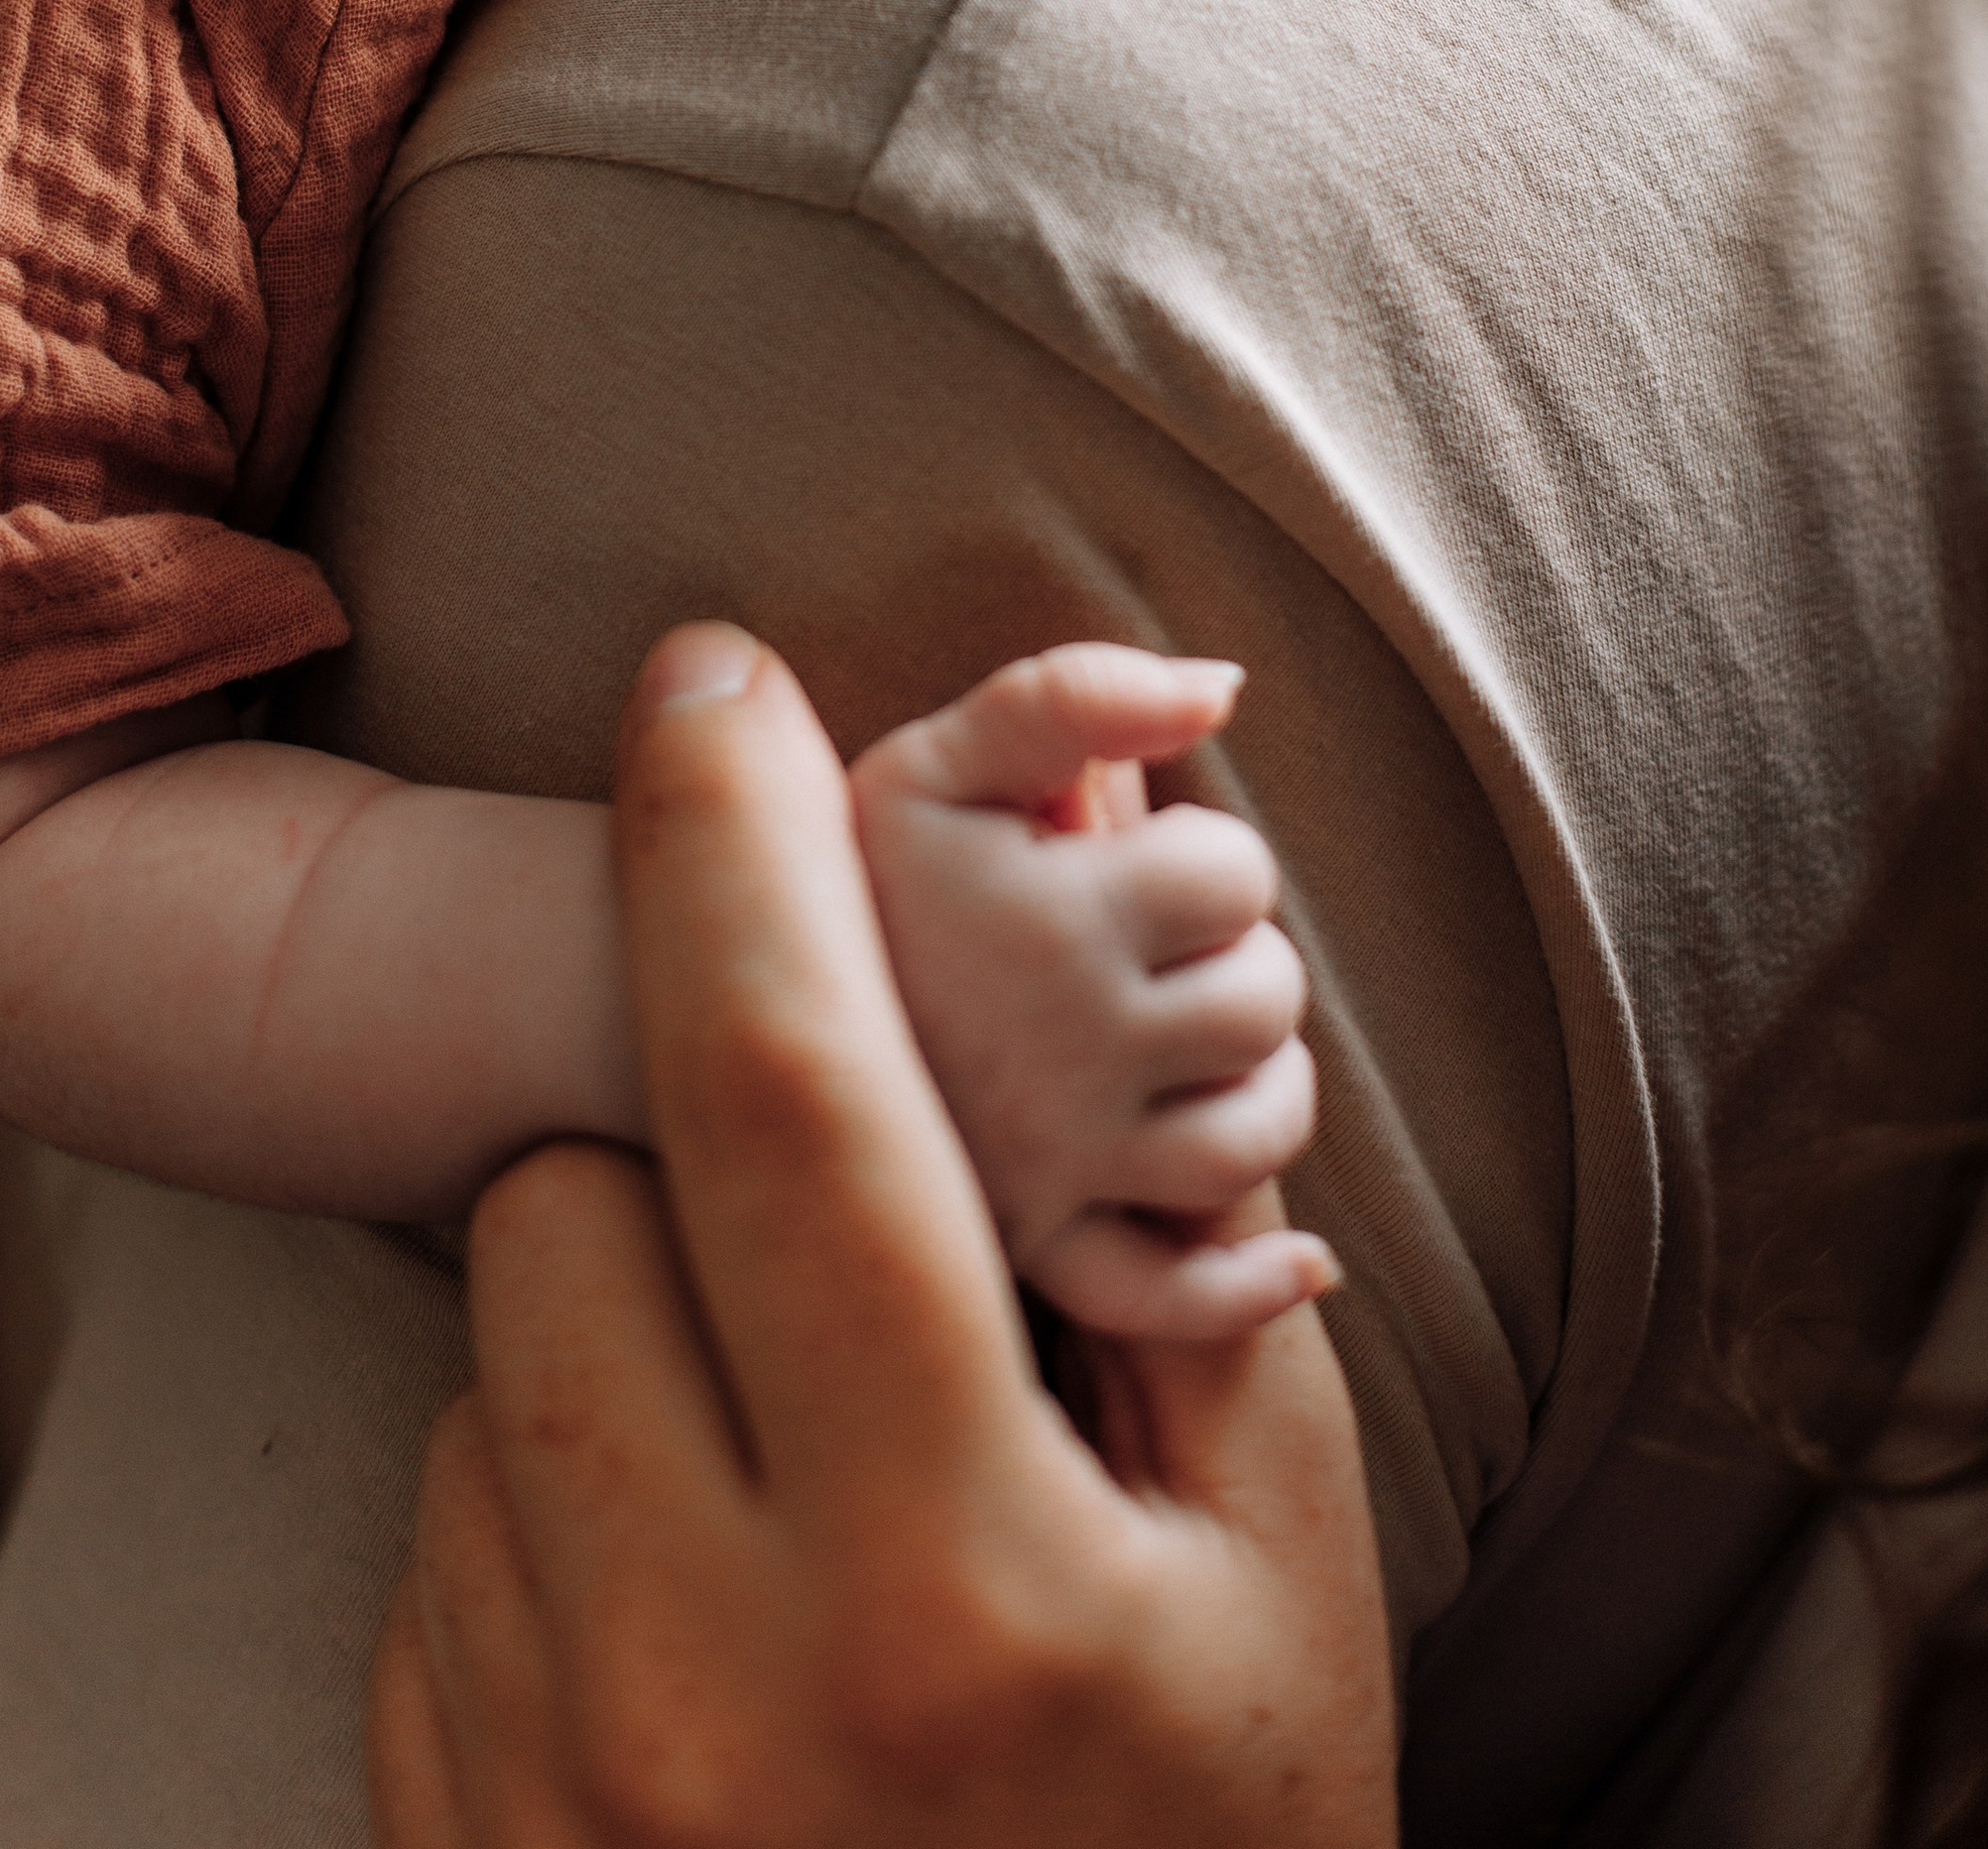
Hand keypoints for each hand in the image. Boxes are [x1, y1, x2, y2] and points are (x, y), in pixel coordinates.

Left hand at [372, 625, 1396, 1848]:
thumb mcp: (1278, 1568)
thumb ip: (1182, 1230)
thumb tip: (1101, 881)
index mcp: (946, 1577)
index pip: (783, 1097)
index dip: (737, 839)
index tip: (711, 669)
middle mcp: (700, 1681)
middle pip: (569, 1197)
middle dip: (681, 1138)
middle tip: (828, 1233)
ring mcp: (541, 1783)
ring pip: (490, 1359)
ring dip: (621, 1337)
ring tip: (792, 1483)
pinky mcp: (447, 1838)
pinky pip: (440, 1532)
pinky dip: (559, 1505)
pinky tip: (708, 1621)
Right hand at [851, 643, 1331, 1335]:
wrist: (689, 1010)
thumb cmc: (837, 866)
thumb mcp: (939, 751)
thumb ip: (1078, 693)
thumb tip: (1227, 688)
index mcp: (1058, 918)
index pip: (1236, 873)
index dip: (1202, 855)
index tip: (1129, 862)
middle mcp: (1070, 1052)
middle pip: (1264, 1001)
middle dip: (1233, 960)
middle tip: (1151, 949)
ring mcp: (1060, 1165)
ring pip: (1251, 1139)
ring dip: (1256, 1089)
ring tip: (1188, 1046)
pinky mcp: (1036, 1253)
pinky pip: (1176, 1298)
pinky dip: (1250, 1286)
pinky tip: (1297, 1259)